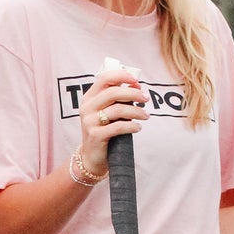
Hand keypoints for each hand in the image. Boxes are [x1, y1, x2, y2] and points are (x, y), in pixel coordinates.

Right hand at [75, 61, 146, 179]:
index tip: (137, 80)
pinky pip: (119, 127)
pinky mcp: (96, 135)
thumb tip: (136, 84)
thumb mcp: (108, 112)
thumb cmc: (103, 131)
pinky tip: (138, 127)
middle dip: (133, 93)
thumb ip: (119, 98)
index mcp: (89, 98)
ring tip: (146, 116)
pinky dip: (132, 126)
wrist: (92, 157)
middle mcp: (87, 107)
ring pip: (118, 110)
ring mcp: (90, 121)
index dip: (122, 76)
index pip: (104, 79)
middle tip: (146, 98)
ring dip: (136, 111)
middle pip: (113, 92)